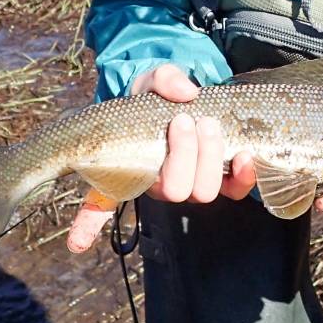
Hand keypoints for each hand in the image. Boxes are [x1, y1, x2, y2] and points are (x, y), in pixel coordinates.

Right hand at [66, 64, 255, 252]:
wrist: (191, 100)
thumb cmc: (159, 97)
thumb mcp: (152, 81)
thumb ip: (163, 79)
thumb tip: (185, 93)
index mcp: (129, 167)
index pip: (98, 204)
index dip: (86, 226)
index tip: (76, 243)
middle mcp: (157, 183)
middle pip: (173, 190)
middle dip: (184, 154)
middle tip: (185, 120)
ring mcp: (189, 184)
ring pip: (202, 192)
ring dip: (209, 157)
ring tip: (208, 124)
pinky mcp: (221, 181)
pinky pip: (234, 191)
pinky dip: (243, 175)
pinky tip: (245, 154)